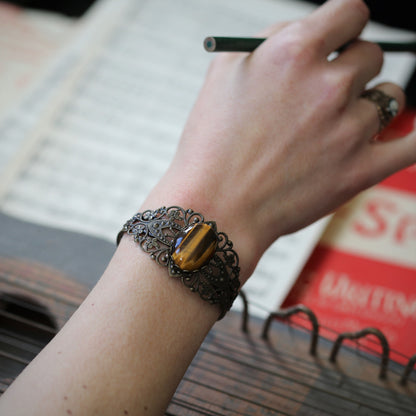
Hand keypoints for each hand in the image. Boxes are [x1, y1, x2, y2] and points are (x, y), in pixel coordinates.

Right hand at [144, 0, 413, 281]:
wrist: (215, 208)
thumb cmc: (212, 145)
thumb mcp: (224, 74)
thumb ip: (271, 39)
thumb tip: (311, 30)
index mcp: (293, 53)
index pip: (351, 12)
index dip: (344, 26)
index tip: (338, 41)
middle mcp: (327, 86)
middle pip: (371, 55)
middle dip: (350, 69)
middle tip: (322, 96)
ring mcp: (349, 129)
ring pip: (389, 97)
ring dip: (367, 105)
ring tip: (334, 128)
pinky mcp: (361, 170)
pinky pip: (414, 145)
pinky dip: (414, 138)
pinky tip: (408, 134)